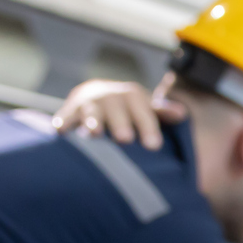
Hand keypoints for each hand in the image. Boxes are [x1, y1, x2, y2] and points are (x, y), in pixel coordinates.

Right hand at [53, 80, 181, 147]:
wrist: (98, 96)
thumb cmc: (129, 110)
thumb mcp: (146, 108)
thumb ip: (162, 113)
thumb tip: (182, 114)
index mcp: (132, 96)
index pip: (143, 109)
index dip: (148, 125)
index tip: (154, 146)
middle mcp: (110, 97)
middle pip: (116, 109)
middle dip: (120, 122)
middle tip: (125, 139)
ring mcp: (88, 104)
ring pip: (90, 112)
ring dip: (93, 122)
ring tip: (94, 135)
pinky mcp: (69, 113)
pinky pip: (65, 118)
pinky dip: (62, 123)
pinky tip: (61, 133)